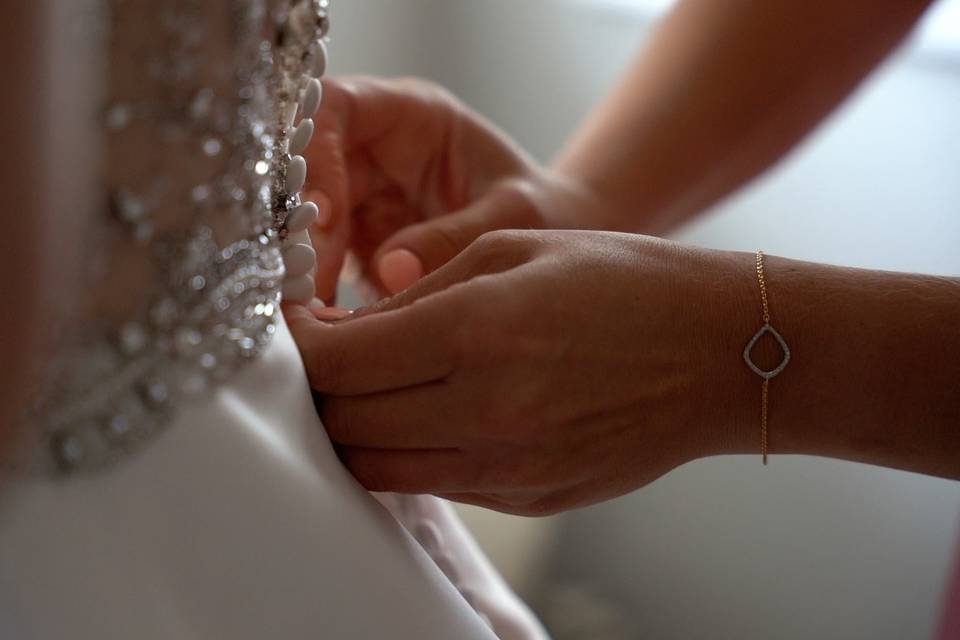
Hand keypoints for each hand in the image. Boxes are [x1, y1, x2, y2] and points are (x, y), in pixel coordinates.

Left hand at [285, 230, 756, 514]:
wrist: (717, 352)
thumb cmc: (622, 281)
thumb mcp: (515, 248)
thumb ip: (420, 289)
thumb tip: (348, 325)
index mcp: (479, 331)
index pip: (340, 360)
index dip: (299, 343)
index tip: (295, 325)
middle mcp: (486, 410)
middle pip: (346, 420)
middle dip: (318, 386)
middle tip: (325, 353)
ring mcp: (507, 467)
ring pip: (376, 467)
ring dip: (354, 427)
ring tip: (366, 388)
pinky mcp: (525, 499)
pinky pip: (432, 484)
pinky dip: (404, 453)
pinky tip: (421, 414)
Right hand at [303, 76, 598, 302]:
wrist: (552, 243)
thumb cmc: (542, 211)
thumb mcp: (513, 216)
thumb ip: (456, 236)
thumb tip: (392, 270)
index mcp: (414, 116)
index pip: (338, 108)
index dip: (316, 154)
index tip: (321, 214)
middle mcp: (377, 149)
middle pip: (310, 168)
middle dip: (306, 225)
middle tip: (311, 280)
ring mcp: (364, 194)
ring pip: (308, 217)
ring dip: (308, 262)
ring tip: (317, 309)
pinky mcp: (360, 240)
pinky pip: (325, 258)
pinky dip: (322, 287)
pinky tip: (327, 322)